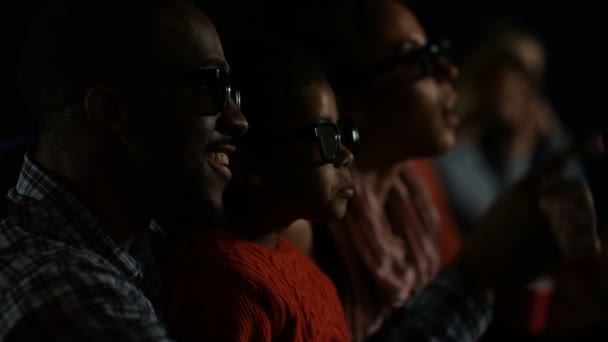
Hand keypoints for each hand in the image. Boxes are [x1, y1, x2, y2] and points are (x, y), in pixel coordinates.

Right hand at [454, 135, 603, 290]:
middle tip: (573, 218)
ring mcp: (548, 225)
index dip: (580, 149)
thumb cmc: (488, 238)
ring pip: (589, 217)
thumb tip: (569, 195)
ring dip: (584, 226)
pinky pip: (590, 243)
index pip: (556, 162)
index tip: (601, 141)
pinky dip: (588, 247)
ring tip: (567, 238)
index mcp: (521, 187)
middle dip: (582, 203)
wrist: (477, 268)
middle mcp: (537, 202)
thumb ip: (531, 196)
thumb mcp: (503, 206)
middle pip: (581, 190)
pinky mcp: (557, 250)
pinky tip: (577, 252)